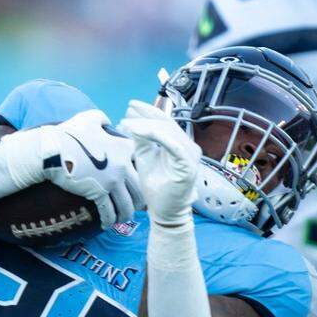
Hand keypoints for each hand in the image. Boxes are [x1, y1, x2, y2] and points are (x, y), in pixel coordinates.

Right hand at [1, 110, 143, 226]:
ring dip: (126, 214)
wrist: (53, 149)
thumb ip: (103, 119)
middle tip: (137, 207)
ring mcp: (112, 180)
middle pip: (139, 188)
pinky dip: (110, 220)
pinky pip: (109, 211)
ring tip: (123, 219)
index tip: (139, 184)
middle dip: (139, 200)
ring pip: (127, 204)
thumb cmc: (69, 133)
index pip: (141, 164)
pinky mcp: (99, 192)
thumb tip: (108, 123)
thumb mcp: (90, 118)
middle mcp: (123, 164)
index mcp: (124, 147)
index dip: (142, 176)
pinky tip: (107, 225)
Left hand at [117, 100, 200, 225]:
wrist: (164, 210)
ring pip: (168, 131)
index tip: (131, 105)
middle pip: (166, 123)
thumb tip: (133, 121)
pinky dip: (155, 135)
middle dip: (145, 115)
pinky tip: (138, 132)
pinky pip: (172, 145)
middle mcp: (187, 146)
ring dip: (146, 125)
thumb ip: (142, 140)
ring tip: (128, 123)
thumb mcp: (145, 157)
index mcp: (178, 143)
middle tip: (127, 111)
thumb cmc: (156, 185)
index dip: (149, 111)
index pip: (165, 122)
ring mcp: (189, 154)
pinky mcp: (187, 164)